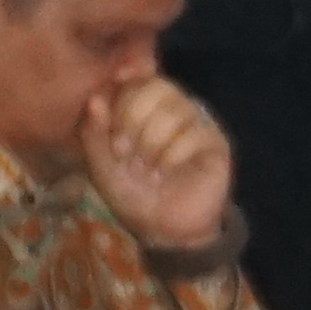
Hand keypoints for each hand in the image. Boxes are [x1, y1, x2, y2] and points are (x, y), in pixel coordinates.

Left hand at [82, 73, 239, 260]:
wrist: (165, 229)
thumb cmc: (134, 195)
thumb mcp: (103, 167)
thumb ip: (95, 134)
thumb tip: (95, 100)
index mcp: (147, 110)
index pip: (139, 80)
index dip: (126, 85)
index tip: (116, 89)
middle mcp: (175, 111)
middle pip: (158, 88)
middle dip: (133, 118)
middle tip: (123, 152)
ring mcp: (198, 125)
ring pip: (175, 110)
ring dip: (151, 141)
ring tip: (145, 169)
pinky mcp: (216, 144)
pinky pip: (193, 133)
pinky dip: (171, 155)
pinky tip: (164, 173)